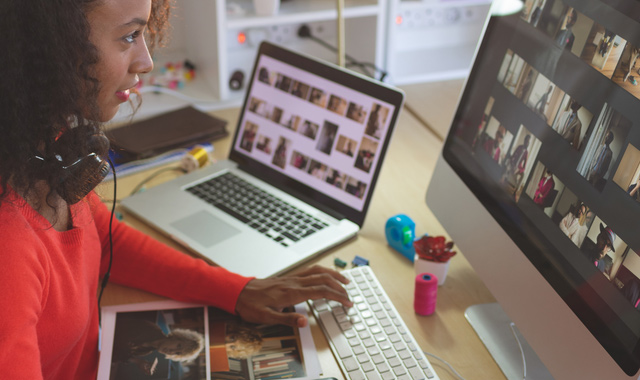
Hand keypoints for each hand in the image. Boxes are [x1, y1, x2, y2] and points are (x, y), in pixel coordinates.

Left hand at [235, 265, 352, 327]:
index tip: (347, 302)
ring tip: (344, 281)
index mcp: (292, 292)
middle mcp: (294, 282)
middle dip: (339, 286)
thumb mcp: (266, 317)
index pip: (321, 291)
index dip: (337, 296)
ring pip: (318, 271)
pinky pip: (310, 270)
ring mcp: (292, 278)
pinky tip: (325, 276)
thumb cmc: (251, 305)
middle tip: (350, 296)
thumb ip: (286, 319)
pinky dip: (322, 272)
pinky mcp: (289, 278)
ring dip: (333, 275)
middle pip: (323, 279)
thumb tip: (304, 322)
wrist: (238, 292)